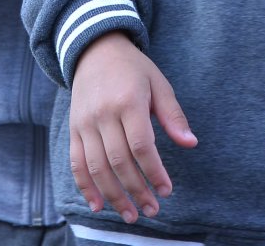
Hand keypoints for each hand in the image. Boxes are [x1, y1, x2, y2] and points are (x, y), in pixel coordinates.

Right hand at [69, 32, 195, 223]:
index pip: (141, 145)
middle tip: (151, 210)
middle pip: (119, 161)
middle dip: (136, 190)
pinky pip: (76, 162)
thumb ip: (173, 115)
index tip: (166, 191)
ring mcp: (85, 123)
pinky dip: (85, 186)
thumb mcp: (159, 84)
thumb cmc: (133, 69)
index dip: (154, 172)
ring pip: (97, 167)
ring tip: (130, 215)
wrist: (94, 50)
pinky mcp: (74, 129)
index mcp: (128, 101)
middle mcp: (103, 114)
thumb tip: (190, 143)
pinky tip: (97, 205)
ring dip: (113, 196)